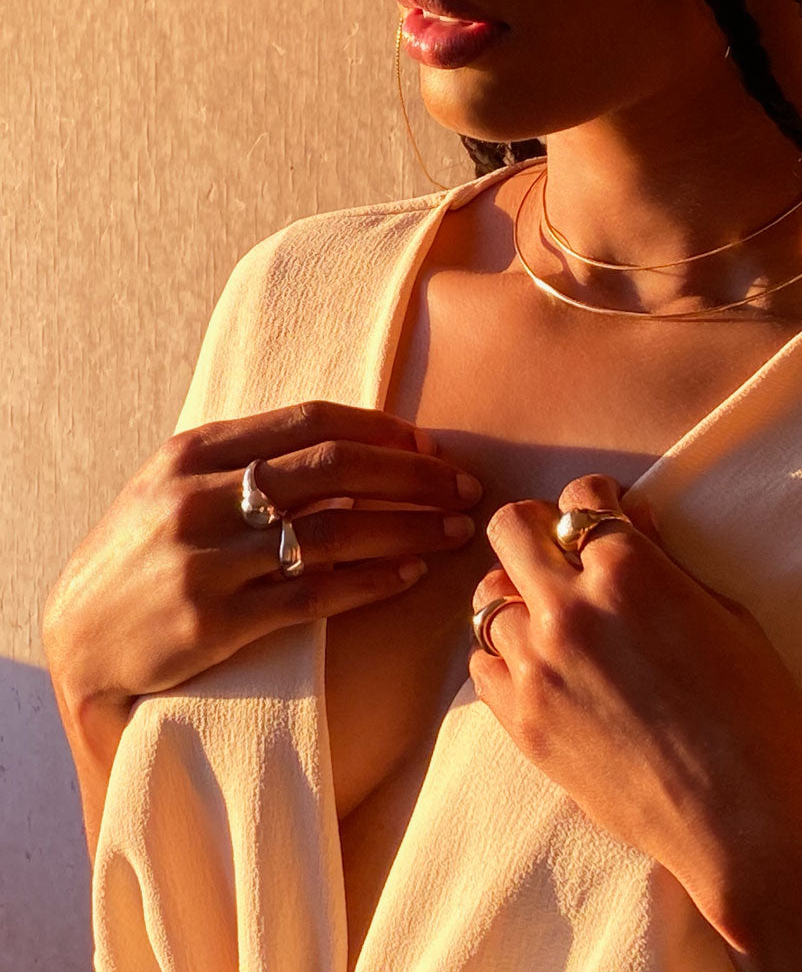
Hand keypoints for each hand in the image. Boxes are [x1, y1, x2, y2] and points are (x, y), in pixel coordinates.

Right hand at [43, 399, 482, 713]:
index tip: (430, 444)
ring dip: (406, 528)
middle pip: (332, 468)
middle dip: (412, 475)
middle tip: (463, 486)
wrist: (80, 639)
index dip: (381, 430)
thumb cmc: (143, 553)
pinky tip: (408, 575)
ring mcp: (207, 560)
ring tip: (453, 532)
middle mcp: (199, 497)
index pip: (310, 421)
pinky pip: (312, 594)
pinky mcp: (216, 621)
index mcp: (193, 451)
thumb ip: (249, 459)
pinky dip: (369, 582)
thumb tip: (352, 446)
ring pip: (332, 531)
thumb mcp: (176, 485)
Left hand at [468, 473, 801, 949]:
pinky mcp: (522, 722)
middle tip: (565, 551)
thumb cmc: (758, 713)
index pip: (581, 498)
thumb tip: (631, 519)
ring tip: (550, 615)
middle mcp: (568, 608)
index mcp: (627, 571)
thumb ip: (664, 561)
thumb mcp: (726, 614)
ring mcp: (536, 668)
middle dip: (539, 528)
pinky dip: (502, 653)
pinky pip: (481, 663)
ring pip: (487, 595)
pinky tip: (537, 664)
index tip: (609, 516)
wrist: (747, 821)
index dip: (599, 501)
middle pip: (512, 527)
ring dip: (518, 594)